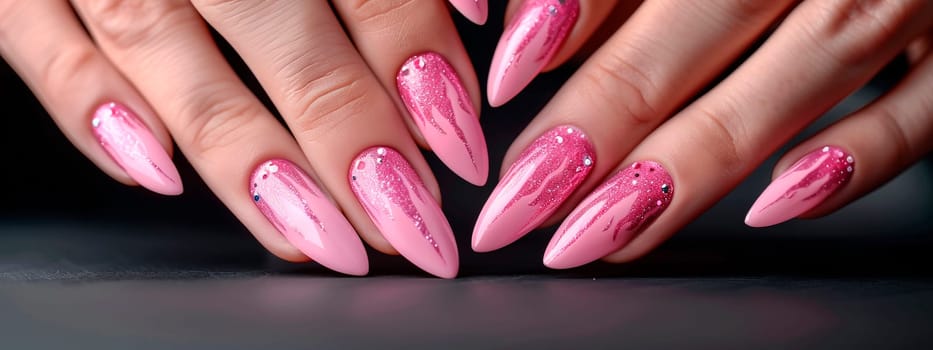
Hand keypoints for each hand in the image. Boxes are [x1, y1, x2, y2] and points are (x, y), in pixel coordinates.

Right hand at [0, 0, 491, 277]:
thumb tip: (472, 16)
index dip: (416, 63)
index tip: (459, 143)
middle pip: (277, 32)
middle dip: (349, 140)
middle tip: (409, 227)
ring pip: (165, 54)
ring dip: (246, 159)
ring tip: (316, 238)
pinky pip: (38, 44)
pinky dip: (91, 112)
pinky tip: (158, 178)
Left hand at [473, 0, 932, 267]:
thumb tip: (540, 37)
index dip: (565, 14)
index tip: (500, 80)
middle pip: (702, 23)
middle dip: (601, 121)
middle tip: (522, 199)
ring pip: (793, 80)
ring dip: (686, 168)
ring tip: (597, 232)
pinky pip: (921, 116)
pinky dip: (853, 165)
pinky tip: (772, 208)